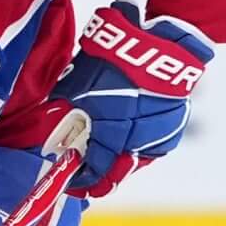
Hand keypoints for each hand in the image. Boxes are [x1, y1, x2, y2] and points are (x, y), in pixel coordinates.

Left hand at [49, 0, 213, 199]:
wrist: (159, 42)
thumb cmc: (113, 61)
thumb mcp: (77, 84)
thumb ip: (62, 109)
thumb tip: (50, 124)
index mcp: (113, 136)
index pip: (95, 172)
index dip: (82, 180)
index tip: (73, 182)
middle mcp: (138, 143)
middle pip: (117, 170)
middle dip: (101, 172)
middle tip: (89, 173)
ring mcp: (160, 135)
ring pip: (137, 158)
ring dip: (121, 157)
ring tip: (108, 151)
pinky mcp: (175, 124)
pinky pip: (154, 144)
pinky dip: (139, 143)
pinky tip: (130, 135)